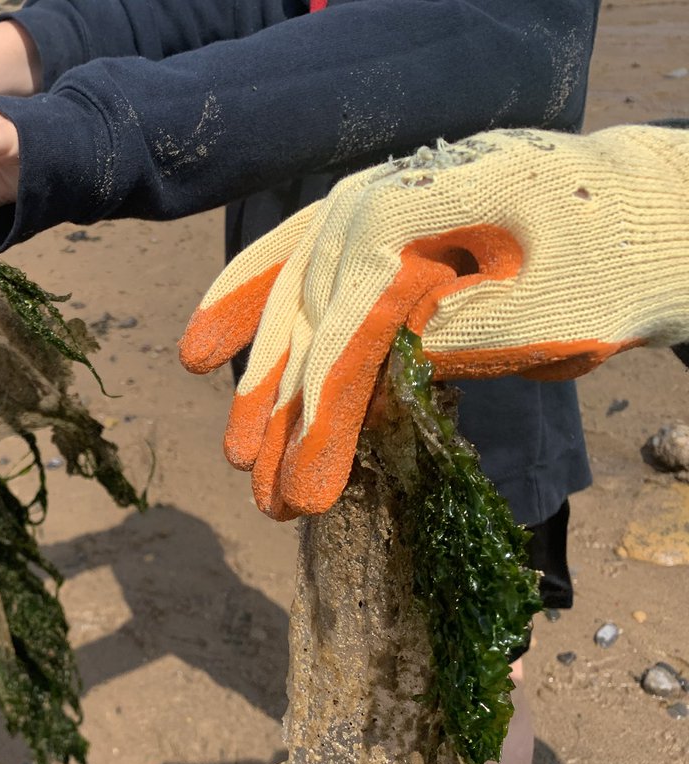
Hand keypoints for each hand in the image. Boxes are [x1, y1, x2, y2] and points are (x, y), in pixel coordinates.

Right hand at [180, 125, 688, 519]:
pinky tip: (201, 348)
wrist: (626, 208)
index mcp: (417, 209)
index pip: (349, 332)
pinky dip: (248, 305)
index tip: (306, 495)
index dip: (322, 421)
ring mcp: (358, 206)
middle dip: (281, 418)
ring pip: (287, 301)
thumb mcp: (542, 318)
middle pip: (308, 322)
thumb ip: (449, 345)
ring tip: (236, 457)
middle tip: (267, 499)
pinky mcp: (359, 224)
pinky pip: (290, 264)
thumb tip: (361, 391)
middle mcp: (370, 199)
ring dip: (261, 384)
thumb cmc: (603, 264)